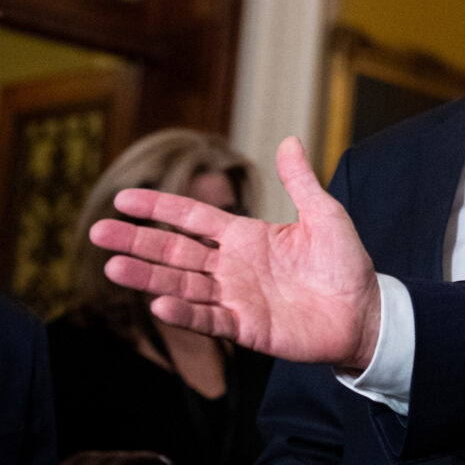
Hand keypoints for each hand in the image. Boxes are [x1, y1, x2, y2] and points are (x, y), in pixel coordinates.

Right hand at [89, 136, 381, 371]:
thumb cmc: (344, 262)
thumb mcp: (324, 214)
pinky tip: (159, 304)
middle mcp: (232, 267)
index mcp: (246, 236)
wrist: (364, 311)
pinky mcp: (246, 327)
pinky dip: (184, 313)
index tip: (124, 199)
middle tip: (97, 232)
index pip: (193, 218)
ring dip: (148, 278)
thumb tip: (289, 139)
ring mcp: (235, 297)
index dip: (160, 208)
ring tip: (112, 268)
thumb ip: (300, 181)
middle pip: (175, 252)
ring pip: (182, 285)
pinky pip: (208, 319)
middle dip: (137, 242)